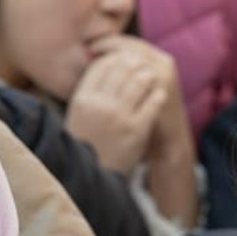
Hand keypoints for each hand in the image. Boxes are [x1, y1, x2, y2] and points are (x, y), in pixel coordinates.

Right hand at [65, 35, 177, 174]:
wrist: (95, 177)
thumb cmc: (86, 144)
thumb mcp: (77, 115)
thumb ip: (89, 91)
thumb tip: (104, 62)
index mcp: (82, 99)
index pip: (101, 66)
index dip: (113, 57)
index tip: (122, 58)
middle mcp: (100, 105)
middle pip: (121, 69)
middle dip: (133, 63)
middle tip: (140, 62)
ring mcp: (119, 117)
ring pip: (139, 81)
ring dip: (147, 75)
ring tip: (150, 75)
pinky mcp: (137, 130)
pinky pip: (152, 102)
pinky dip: (157, 95)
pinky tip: (159, 94)